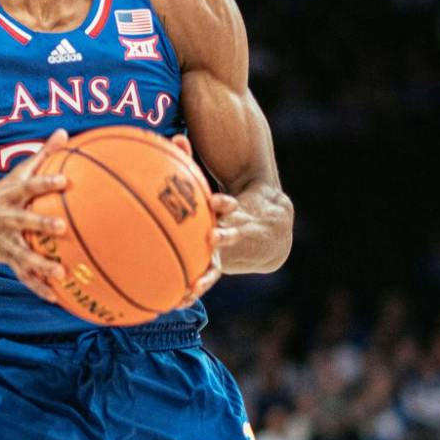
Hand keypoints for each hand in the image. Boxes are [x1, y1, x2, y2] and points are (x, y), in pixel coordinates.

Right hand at [0, 131, 69, 302]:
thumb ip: (43, 154)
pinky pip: (24, 275)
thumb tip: (64, 132)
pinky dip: (38, 286)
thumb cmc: (4, 194)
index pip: (30, 185)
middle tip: (62, 227)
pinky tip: (55, 297)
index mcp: (12, 195)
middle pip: (24, 220)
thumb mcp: (18, 173)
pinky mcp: (8, 258)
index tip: (65, 181)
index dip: (46, 183)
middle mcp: (7, 217)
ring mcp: (6, 240)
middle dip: (41, 224)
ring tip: (61, 274)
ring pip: (23, 253)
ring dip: (41, 264)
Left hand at [167, 134, 236, 306]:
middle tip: (214, 238)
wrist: (265, 231)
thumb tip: (175, 137)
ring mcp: (225, 256)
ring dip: (204, 278)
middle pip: (228, 238)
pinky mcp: (218, 268)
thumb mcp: (212, 186)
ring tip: (190, 289)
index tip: (222, 203)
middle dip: (224, 239)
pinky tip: (173, 302)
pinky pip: (203, 281)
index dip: (226, 205)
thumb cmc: (226, 204)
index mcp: (229, 213)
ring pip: (216, 267)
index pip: (229, 206)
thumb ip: (192, 162)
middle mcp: (231, 234)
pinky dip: (191, 291)